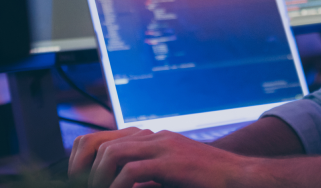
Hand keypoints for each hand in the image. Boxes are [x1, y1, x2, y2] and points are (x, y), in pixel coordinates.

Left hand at [71, 128, 258, 187]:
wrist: (240, 177)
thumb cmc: (205, 183)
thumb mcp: (168, 176)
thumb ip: (145, 177)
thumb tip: (116, 185)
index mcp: (152, 138)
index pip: (104, 138)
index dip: (84, 159)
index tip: (80, 181)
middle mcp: (155, 137)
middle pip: (102, 143)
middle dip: (85, 170)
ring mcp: (163, 147)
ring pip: (113, 154)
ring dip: (100, 179)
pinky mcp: (172, 163)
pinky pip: (133, 171)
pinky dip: (119, 187)